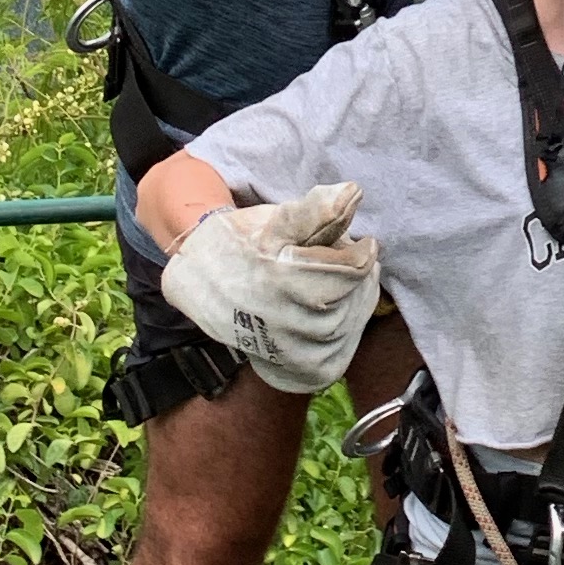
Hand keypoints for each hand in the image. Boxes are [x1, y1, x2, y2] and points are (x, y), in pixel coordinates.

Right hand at [158, 180, 379, 395]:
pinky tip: (338, 311)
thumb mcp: (273, 221)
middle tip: (346, 260)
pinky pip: (335, 356)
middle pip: (352, 300)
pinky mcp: (292, 370)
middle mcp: (284, 322)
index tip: (365, 243)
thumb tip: (353, 193)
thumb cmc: (239, 243)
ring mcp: (288, 352)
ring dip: (356, 302)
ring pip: (347, 328)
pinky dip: (346, 334)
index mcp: (281, 280)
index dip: (362, 254)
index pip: (350, 273)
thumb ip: (315, 211)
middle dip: (358, 276)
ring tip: (341, 282)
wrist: (198, 281)